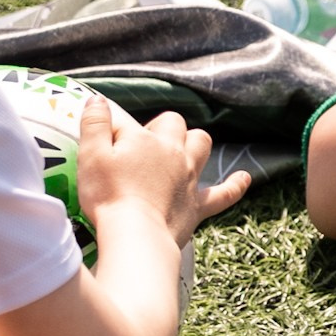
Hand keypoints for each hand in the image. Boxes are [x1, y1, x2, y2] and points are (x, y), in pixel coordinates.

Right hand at [76, 93, 249, 246]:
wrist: (136, 235)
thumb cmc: (109, 195)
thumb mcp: (91, 156)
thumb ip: (95, 124)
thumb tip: (97, 100)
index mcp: (145, 140)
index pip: (130, 123)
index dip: (116, 130)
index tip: (105, 142)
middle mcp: (173, 153)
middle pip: (174, 125)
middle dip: (161, 129)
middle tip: (140, 148)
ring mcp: (189, 178)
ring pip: (201, 145)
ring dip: (194, 144)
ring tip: (183, 150)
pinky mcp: (197, 205)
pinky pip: (224, 193)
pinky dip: (234, 185)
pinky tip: (244, 178)